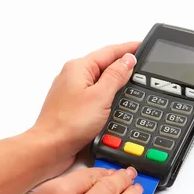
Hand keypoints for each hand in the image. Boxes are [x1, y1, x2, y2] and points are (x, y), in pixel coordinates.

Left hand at [32, 42, 138, 170]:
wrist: (50, 147)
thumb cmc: (68, 123)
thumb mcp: (100, 96)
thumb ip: (116, 76)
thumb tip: (128, 60)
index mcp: (79, 67)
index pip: (109, 51)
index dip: (128, 49)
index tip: (143, 46)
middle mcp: (74, 76)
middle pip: (104, 64)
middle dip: (123, 64)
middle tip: (143, 66)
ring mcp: (73, 92)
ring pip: (100, 81)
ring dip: (116, 81)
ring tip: (133, 81)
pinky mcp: (74, 106)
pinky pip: (95, 94)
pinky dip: (108, 95)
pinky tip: (115, 101)